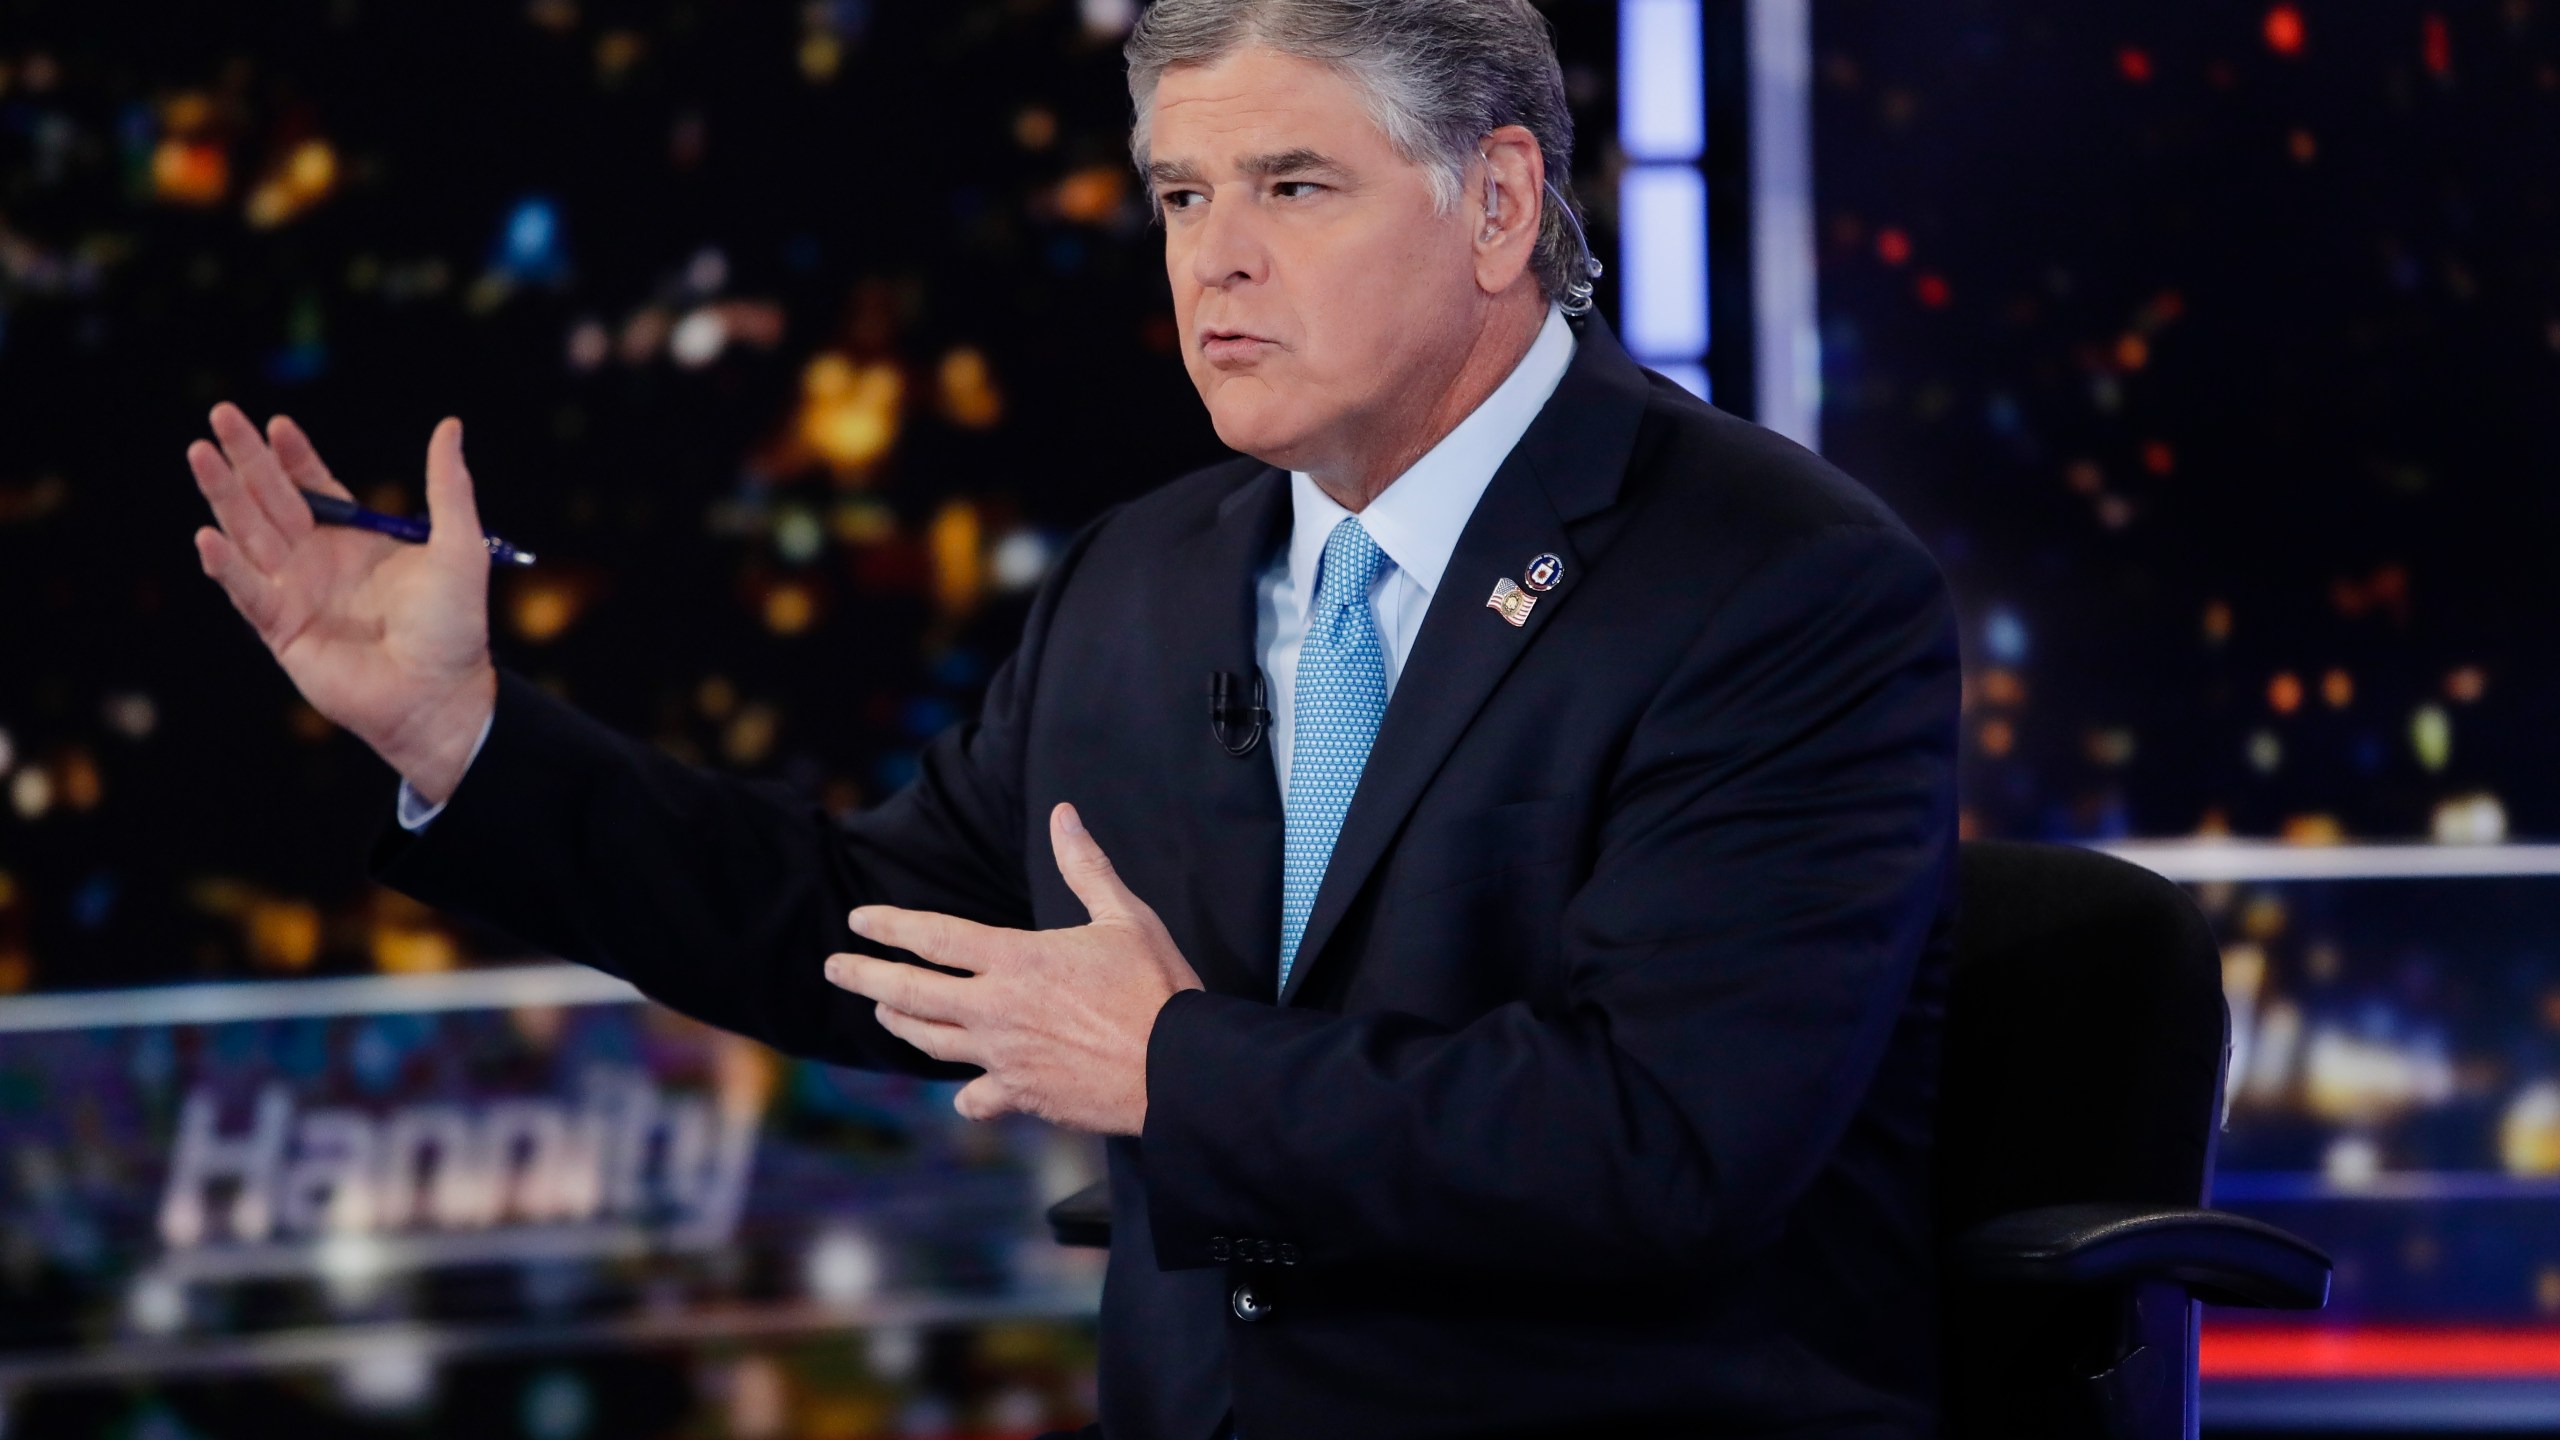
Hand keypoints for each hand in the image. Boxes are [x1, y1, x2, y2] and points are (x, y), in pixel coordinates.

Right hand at [188, 405, 496, 802]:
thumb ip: (448, 488)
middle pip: (271, 499)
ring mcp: (294, 593)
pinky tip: (207, 536)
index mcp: (355, 539)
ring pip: (249, 533)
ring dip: (223, 495)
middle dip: (246, 458)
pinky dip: (226, 566)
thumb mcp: (458, 547)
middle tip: (221, 415)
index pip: (314, 486)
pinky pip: (247, 592)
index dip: (292, 455)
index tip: (276, 422)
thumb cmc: (453, 627)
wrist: (442, 695)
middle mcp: (317, 561)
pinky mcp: (280, 629)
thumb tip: (450, 425)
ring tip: (199, 453)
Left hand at [823, 803, 1204, 1133]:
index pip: (934, 937)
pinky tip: (963, 1093)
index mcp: (1016, 959)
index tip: (859, 920)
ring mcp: (1003, 1056)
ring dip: (901, 1023)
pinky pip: (976, 1097)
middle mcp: (996, 1009)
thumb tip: (1064, 815)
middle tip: (835, 968)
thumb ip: (1086, 866)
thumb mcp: (1125, 916)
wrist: (1177, 1069)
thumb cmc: (1157, 988)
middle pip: (910, 992)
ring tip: (884, 1012)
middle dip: (865, 977)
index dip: (891, 924)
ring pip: (931, 1041)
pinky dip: (966, 1094)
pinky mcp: (1022, 1096)